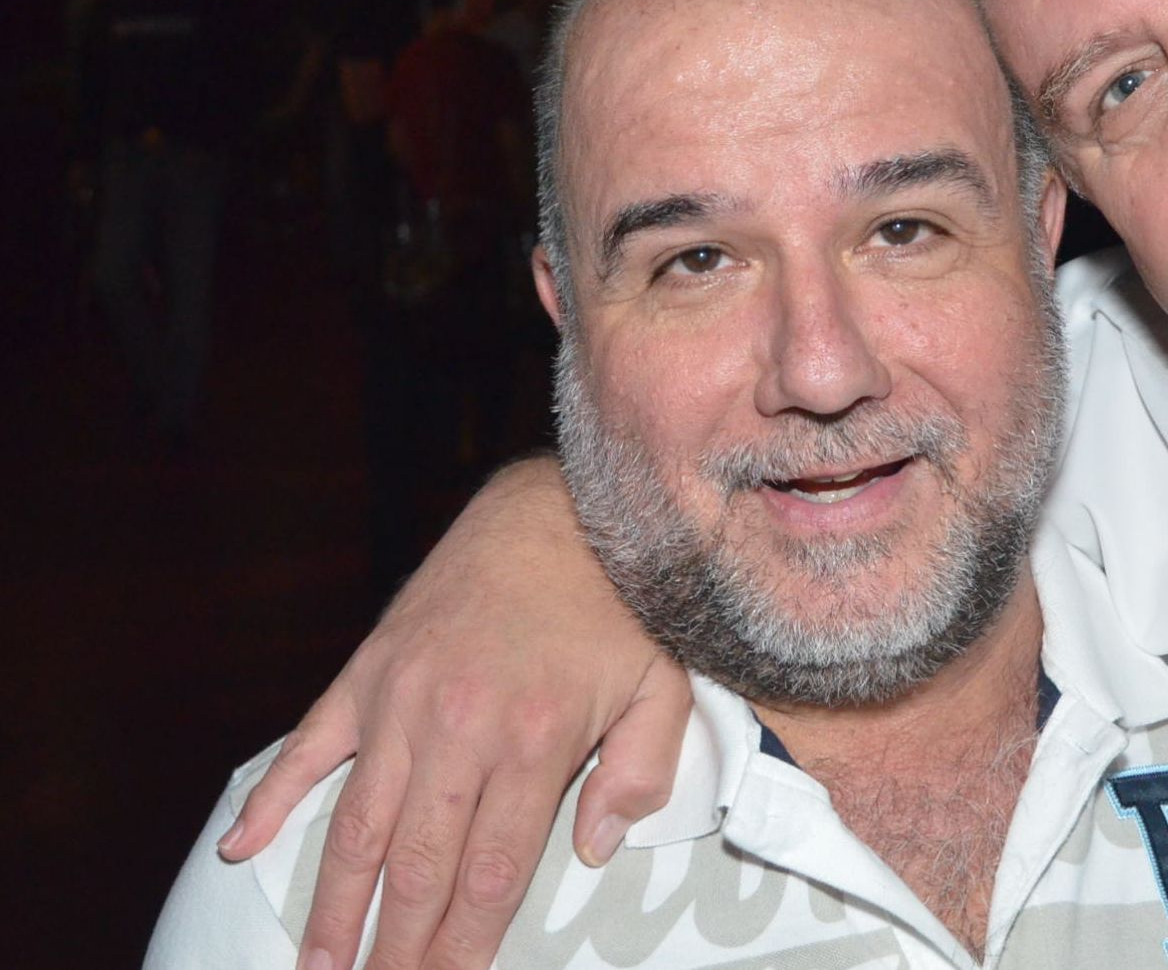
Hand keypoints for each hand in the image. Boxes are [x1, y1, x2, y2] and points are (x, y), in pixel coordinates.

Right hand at [218, 457, 692, 969]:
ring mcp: (402, 698)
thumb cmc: (619, 604)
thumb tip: (593, 851)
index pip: (488, 875)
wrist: (561, 506)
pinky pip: (310, 743)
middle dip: (393, 946)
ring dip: (332, 903)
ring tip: (316, 966)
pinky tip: (241, 847)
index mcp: (534, 741)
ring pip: (358, 823)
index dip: (462, 947)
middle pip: (417, 866)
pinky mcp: (369, 667)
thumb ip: (639, 773)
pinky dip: (274, 797)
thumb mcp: (664, 687)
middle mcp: (459, 727)